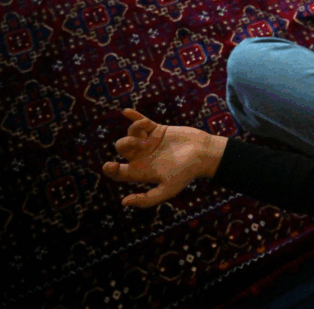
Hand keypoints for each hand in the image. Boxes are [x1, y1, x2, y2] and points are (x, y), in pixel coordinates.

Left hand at [102, 109, 226, 208]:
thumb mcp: (168, 190)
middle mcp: (143, 156)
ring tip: (146, 128)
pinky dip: (133, 116)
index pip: (119, 172)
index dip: (111, 170)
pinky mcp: (158, 130)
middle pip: (122, 148)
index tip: (110, 165)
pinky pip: (142, 122)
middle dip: (127, 144)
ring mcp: (150, 142)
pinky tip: (125, 111)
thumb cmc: (187, 173)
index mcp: (142, 171)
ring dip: (134, 129)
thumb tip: (124, 202)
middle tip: (143, 144)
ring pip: (131, 133)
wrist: (204, 153)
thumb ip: (147, 199)